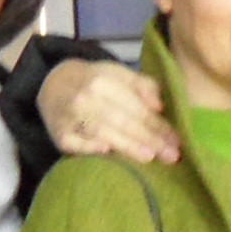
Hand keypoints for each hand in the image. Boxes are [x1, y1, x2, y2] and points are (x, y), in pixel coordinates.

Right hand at [43, 59, 178, 163]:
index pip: (137, 108)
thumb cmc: (95, 82)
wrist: (53, 85)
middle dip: (150, 139)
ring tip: (150, 156)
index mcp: (104, 81)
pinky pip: (76, 144)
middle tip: (172, 155)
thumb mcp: (118, 75)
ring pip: (103, 133)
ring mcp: (70, 117)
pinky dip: (90, 148)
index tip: (177, 140)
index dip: (159, 125)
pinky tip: (107, 153)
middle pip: (123, 121)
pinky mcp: (59, 135)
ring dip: (127, 146)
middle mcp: (85, 98)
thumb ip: (142, 86)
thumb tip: (159, 106)